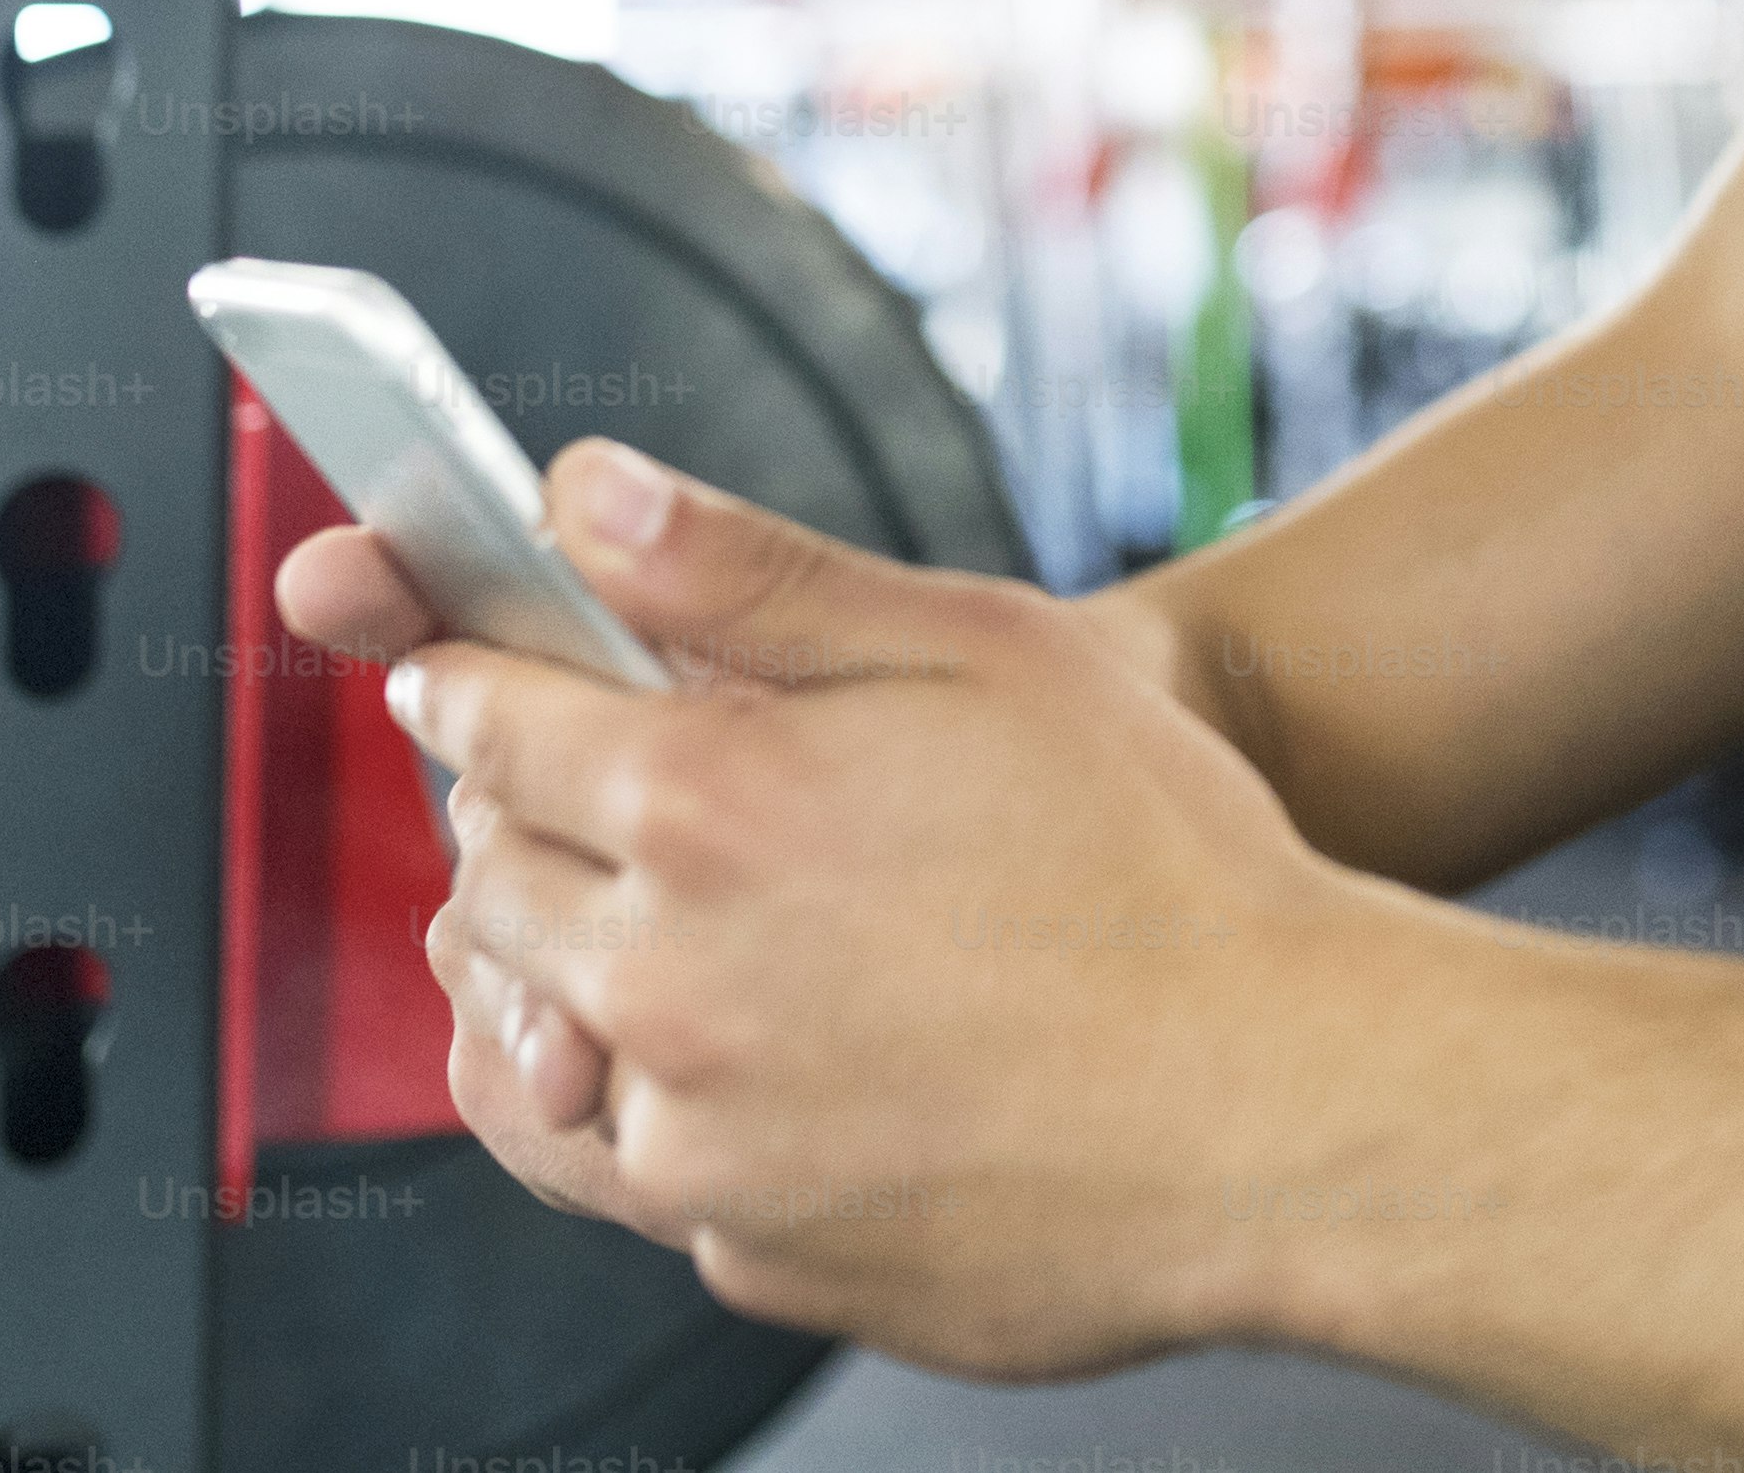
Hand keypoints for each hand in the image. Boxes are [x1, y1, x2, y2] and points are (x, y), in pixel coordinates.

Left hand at [278, 443, 1375, 1377]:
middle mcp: (667, 982)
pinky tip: (761, 1067)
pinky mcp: (748, 1253)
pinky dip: (661, 1113)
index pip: (488, 726)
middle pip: (487, 886)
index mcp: (707, 805)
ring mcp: (700, 1139)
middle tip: (595, 800)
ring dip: (564, 979)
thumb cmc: (1166, 864)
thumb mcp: (978, 646)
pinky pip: (637, 1171)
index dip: (468, 683)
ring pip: (535, 1047)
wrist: (1283, 1108)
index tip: (460, 677)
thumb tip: (579, 490)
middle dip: (518, 827)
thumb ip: (750, 570)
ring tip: (664, 937)